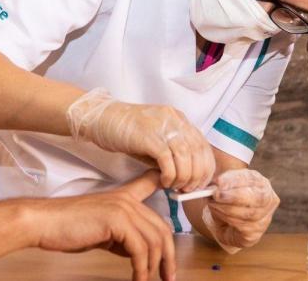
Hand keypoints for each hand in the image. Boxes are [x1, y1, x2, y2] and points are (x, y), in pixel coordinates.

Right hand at [0, 171, 174, 280]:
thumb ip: (121, 237)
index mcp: (123, 196)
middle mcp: (127, 199)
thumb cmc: (67, 228)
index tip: (183, 190)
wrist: (44, 223)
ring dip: (155, 267)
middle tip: (168, 276)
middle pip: (162, 227)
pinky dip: (142, 269)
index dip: (167, 184)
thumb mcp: (101, 232)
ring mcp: (123, 208)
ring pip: (155, 240)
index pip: (152, 182)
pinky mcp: (117, 221)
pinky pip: (141, 250)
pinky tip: (137, 278)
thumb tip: (138, 253)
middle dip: (168, 255)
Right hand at [67, 88, 214, 190]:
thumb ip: (171, 152)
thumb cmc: (126, 132)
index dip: (205, 167)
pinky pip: (168, 161)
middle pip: (199, 152)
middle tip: (189, 189)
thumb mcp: (154, 139)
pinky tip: (164, 182)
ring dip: (184, 178)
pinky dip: (170, 175)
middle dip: (197, 176)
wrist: (102, 119)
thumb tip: (186, 176)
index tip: (201, 183)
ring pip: (186, 157)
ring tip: (175, 188)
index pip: (203, 145)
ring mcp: (162, 126)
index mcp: (178, 119)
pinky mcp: (149, 136)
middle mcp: (174, 120)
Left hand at [205, 169, 278, 247]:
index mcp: (260, 182)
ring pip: (249, 213)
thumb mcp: (222, 188)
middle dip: (235, 196)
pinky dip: (228, 219)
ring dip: (226, 208)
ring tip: (212, 204)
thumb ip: (220, 185)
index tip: (219, 182)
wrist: (224, 225)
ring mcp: (265, 217)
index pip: (252, 179)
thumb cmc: (224, 201)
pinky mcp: (256, 233)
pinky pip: (243, 227)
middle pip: (257, 197)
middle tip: (216, 195)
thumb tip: (215, 185)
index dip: (235, 180)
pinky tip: (218, 215)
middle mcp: (268, 198)